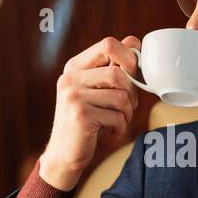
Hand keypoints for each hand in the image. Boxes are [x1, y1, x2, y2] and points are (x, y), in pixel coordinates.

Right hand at [39, 35, 141, 190]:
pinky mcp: (81, 115)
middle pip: (118, 73)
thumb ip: (110, 69)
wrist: (64, 155)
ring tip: (117, 121)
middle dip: (132, 92)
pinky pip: (117, 117)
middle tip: (128, 107)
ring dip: (127, 113)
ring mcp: (74, 96)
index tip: (133, 73)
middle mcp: (71, 78)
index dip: (129, 56)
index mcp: (75, 67)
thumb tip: (133, 42)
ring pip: (121, 96)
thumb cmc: (87, 122)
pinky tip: (109, 133)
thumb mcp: (96, 91)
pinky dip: (120, 128)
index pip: (108, 44)